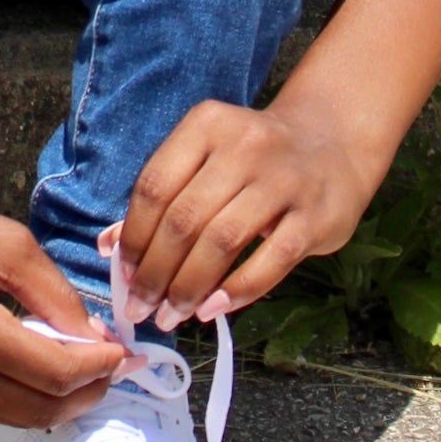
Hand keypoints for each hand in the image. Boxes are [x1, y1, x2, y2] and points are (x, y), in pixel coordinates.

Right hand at [0, 185, 126, 426]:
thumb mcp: (5, 243)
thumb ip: (56, 294)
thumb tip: (92, 336)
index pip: (59, 373)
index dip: (101, 366)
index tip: (124, 351)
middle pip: (41, 410)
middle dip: (87, 393)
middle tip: (113, 368)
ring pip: (14, 418)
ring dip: (55, 401)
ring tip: (83, 370)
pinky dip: (21, 397)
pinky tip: (38, 368)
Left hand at [117, 99, 374, 330]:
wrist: (333, 144)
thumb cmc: (254, 160)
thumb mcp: (207, 160)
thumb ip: (162, 198)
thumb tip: (108, 247)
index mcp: (207, 126)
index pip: (155, 186)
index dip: (134, 238)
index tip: (124, 277)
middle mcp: (245, 145)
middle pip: (184, 219)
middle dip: (156, 273)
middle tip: (142, 308)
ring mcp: (284, 179)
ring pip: (222, 241)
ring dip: (189, 287)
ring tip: (172, 315)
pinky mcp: (315, 215)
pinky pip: (271, 259)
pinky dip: (238, 289)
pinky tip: (214, 308)